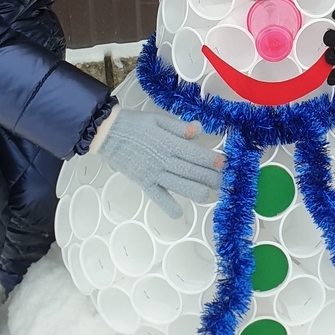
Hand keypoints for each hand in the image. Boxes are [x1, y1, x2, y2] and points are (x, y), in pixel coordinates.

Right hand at [95, 107, 222, 217]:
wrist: (108, 133)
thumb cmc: (136, 124)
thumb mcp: (159, 119)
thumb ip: (180, 127)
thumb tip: (199, 129)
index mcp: (170, 143)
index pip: (195, 154)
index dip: (212, 160)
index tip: (226, 164)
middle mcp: (164, 160)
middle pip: (192, 172)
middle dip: (211, 177)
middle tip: (226, 182)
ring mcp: (154, 174)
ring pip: (180, 186)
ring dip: (197, 191)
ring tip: (210, 194)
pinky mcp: (144, 183)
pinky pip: (157, 197)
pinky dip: (168, 206)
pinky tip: (178, 214)